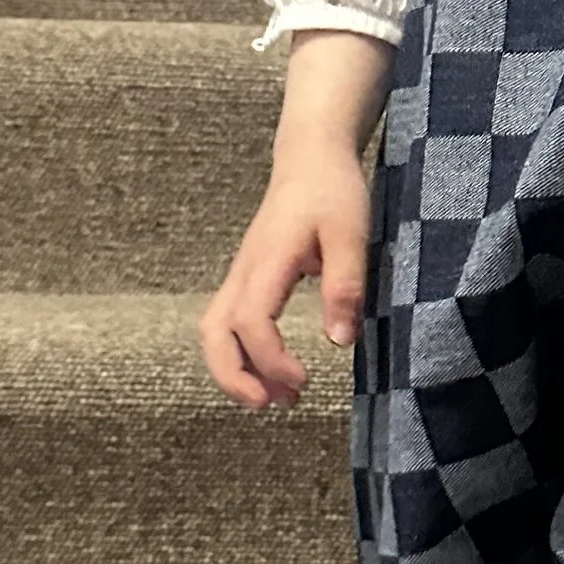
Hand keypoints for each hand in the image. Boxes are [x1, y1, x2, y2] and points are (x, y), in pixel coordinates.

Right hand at [200, 147, 370, 406]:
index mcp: (268, 261)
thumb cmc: (332, 192)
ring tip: (276, 398)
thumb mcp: (351, 233)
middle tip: (272, 405)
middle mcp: (244, 271)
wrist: (310, 158)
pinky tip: (271, 371)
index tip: (305, 381)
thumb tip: (338, 341)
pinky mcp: (247, 279)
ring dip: (236, 370)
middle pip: (213, 332)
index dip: (271, 359)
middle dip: (233, 376)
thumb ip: (345, 285)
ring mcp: (241, 276)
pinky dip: (240, 354)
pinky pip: (227, 324)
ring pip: (214, 331)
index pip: (250, 321)